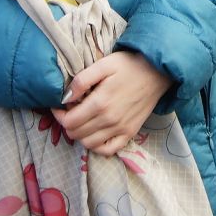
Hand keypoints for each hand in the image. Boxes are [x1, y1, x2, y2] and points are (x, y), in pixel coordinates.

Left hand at [52, 50, 171, 156]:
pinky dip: (97, 146)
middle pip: (76, 134)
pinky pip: (108, 150)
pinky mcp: (130, 133)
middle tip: (72, 110)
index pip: (69, 121)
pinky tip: (95, 134)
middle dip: (68, 123)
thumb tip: (65, 97)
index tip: (60, 106)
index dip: (59, 115)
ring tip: (83, 119)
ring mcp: (120, 129)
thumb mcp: (103, 64)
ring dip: (80, 134)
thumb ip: (82, 81)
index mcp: (100, 103)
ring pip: (88, 144)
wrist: (157, 72)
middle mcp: (109, 120)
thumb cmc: (129, 65)